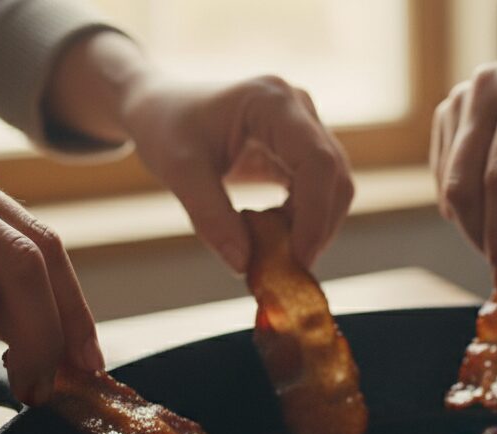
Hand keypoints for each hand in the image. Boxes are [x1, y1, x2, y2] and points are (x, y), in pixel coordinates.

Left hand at [45, 33, 352, 271]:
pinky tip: (270, 232)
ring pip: (334, 188)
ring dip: (311, 227)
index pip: (317, 161)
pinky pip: (319, 192)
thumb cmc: (165, 127)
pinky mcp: (302, 149)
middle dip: (317, 228)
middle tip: (287, 268)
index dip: (315, 214)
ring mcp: (306, 127)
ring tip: (270, 248)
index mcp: (272, 101)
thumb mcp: (179, 171)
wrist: (161, 107)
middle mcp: (299, 108)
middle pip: (335, 177)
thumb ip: (211, 217)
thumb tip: (244, 265)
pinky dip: (302, 220)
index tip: (297, 259)